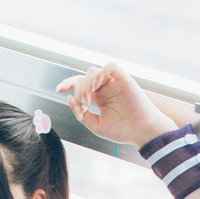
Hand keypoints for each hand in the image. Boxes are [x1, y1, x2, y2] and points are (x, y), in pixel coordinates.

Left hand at [56, 62, 173, 148]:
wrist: (141, 132)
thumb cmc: (122, 130)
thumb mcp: (96, 126)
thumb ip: (82, 114)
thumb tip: (69, 98)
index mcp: (98, 97)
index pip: (80, 84)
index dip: (68, 83)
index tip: (58, 89)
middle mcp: (105, 88)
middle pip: (83, 78)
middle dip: (78, 91)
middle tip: (82, 107)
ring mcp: (114, 82)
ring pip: (93, 71)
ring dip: (86, 85)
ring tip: (88, 101)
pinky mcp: (124, 79)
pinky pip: (109, 67)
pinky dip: (100, 74)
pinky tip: (96, 87)